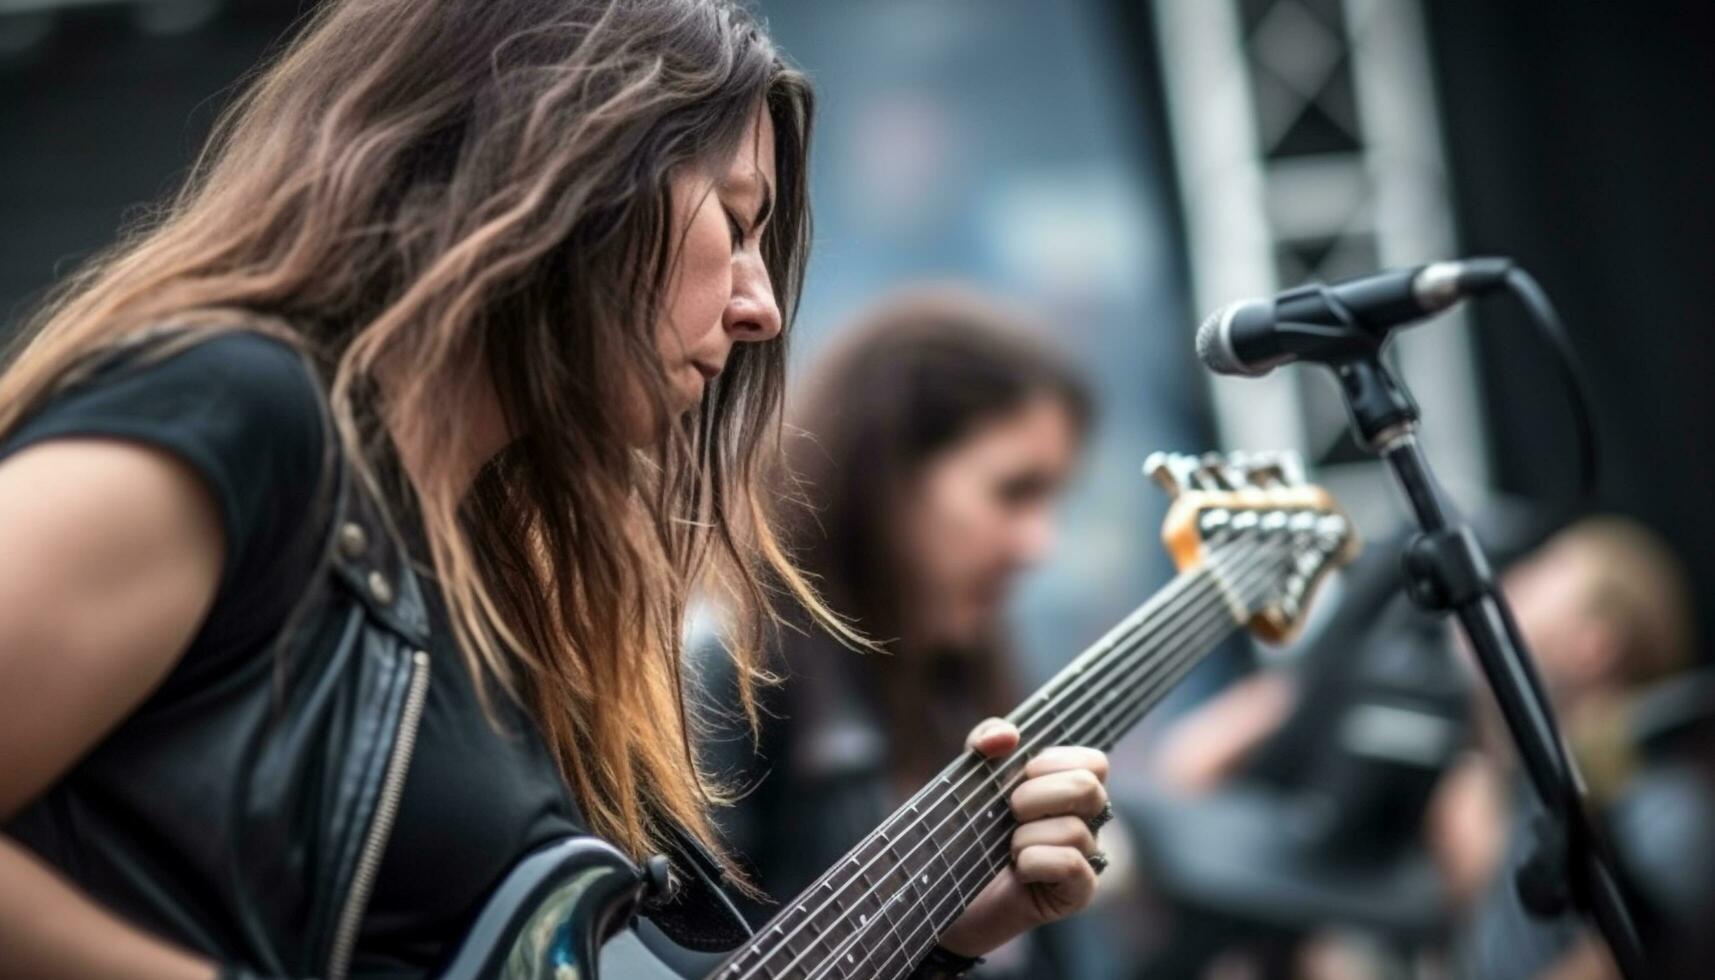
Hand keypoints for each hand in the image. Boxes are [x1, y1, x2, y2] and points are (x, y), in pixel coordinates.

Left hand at [938, 718, 1108, 957]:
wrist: (944, 891)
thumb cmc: (967, 830)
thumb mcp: (970, 775)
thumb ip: (985, 741)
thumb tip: (1008, 735)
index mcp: (1069, 790)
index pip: (1095, 762)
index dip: (1057, 760)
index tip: (1023, 773)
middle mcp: (1086, 821)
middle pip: (1089, 788)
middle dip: (1038, 794)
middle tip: (1010, 809)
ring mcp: (1086, 859)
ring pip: (1074, 830)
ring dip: (1026, 836)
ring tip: (1007, 849)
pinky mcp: (1077, 893)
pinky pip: (1071, 865)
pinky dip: (1036, 861)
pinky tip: (1019, 870)